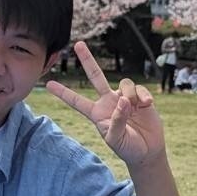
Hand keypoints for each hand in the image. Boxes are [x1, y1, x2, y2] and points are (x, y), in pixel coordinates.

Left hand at [46, 42, 165, 167]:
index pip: (77, 101)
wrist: (147, 150)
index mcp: (97, 113)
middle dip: (87, 60)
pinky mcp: (139, 97)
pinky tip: (147, 105)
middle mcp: (108, 101)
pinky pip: (139, 88)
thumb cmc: (127, 148)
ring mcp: (124, 98)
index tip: (49, 84)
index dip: (64, 93)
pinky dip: (143, 96)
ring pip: (124, 84)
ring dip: (130, 95)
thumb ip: (116, 120)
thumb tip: (122, 99)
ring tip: (135, 109)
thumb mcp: (116, 139)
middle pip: (96, 76)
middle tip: (78, 44)